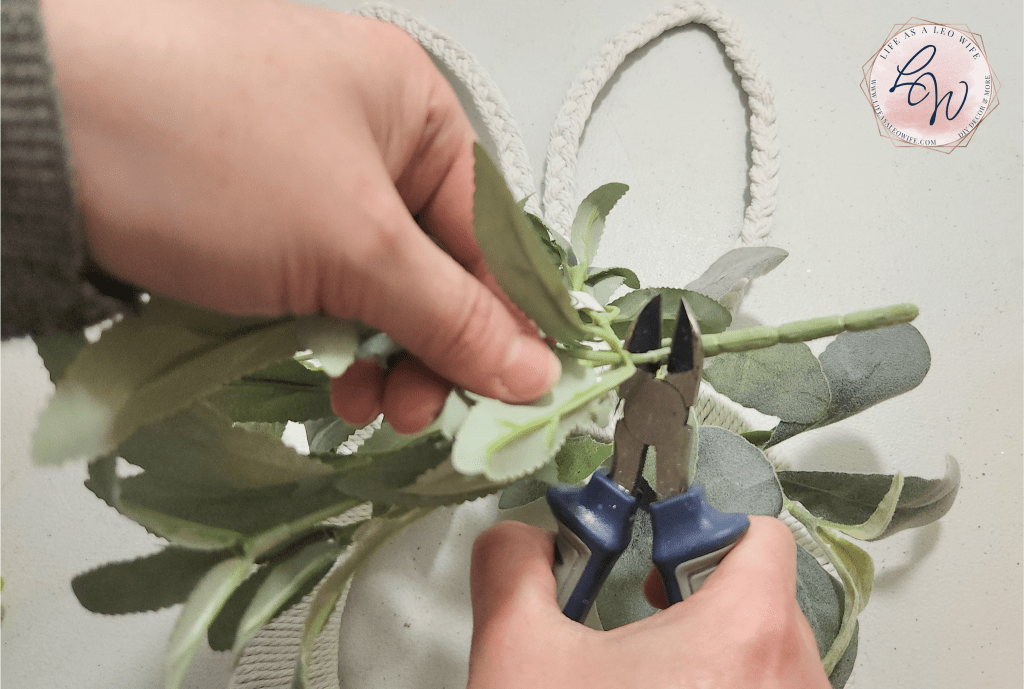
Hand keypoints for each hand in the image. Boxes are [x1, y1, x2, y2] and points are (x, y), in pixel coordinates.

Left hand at [42, 0, 559, 432]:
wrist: (36, 133)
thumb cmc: (206, 154)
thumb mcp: (354, 244)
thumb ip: (454, 316)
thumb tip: (535, 369)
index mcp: (414, 107)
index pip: (493, 231)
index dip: (507, 321)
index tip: (513, 396)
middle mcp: (369, 133)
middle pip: (436, 263)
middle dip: (431, 347)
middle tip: (415, 411)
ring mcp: (307, 173)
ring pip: (376, 283)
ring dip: (378, 350)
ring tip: (359, 401)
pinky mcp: (256, 213)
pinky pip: (321, 284)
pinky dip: (327, 332)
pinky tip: (319, 370)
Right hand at [468, 517, 830, 688]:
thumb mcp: (518, 656)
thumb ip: (512, 569)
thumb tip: (519, 540)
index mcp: (744, 636)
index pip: (758, 534)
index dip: (696, 527)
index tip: (652, 553)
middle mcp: (792, 684)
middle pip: (765, 592)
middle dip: (699, 591)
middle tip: (644, 612)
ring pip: (773, 654)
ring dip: (716, 647)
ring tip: (652, 672)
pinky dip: (732, 687)